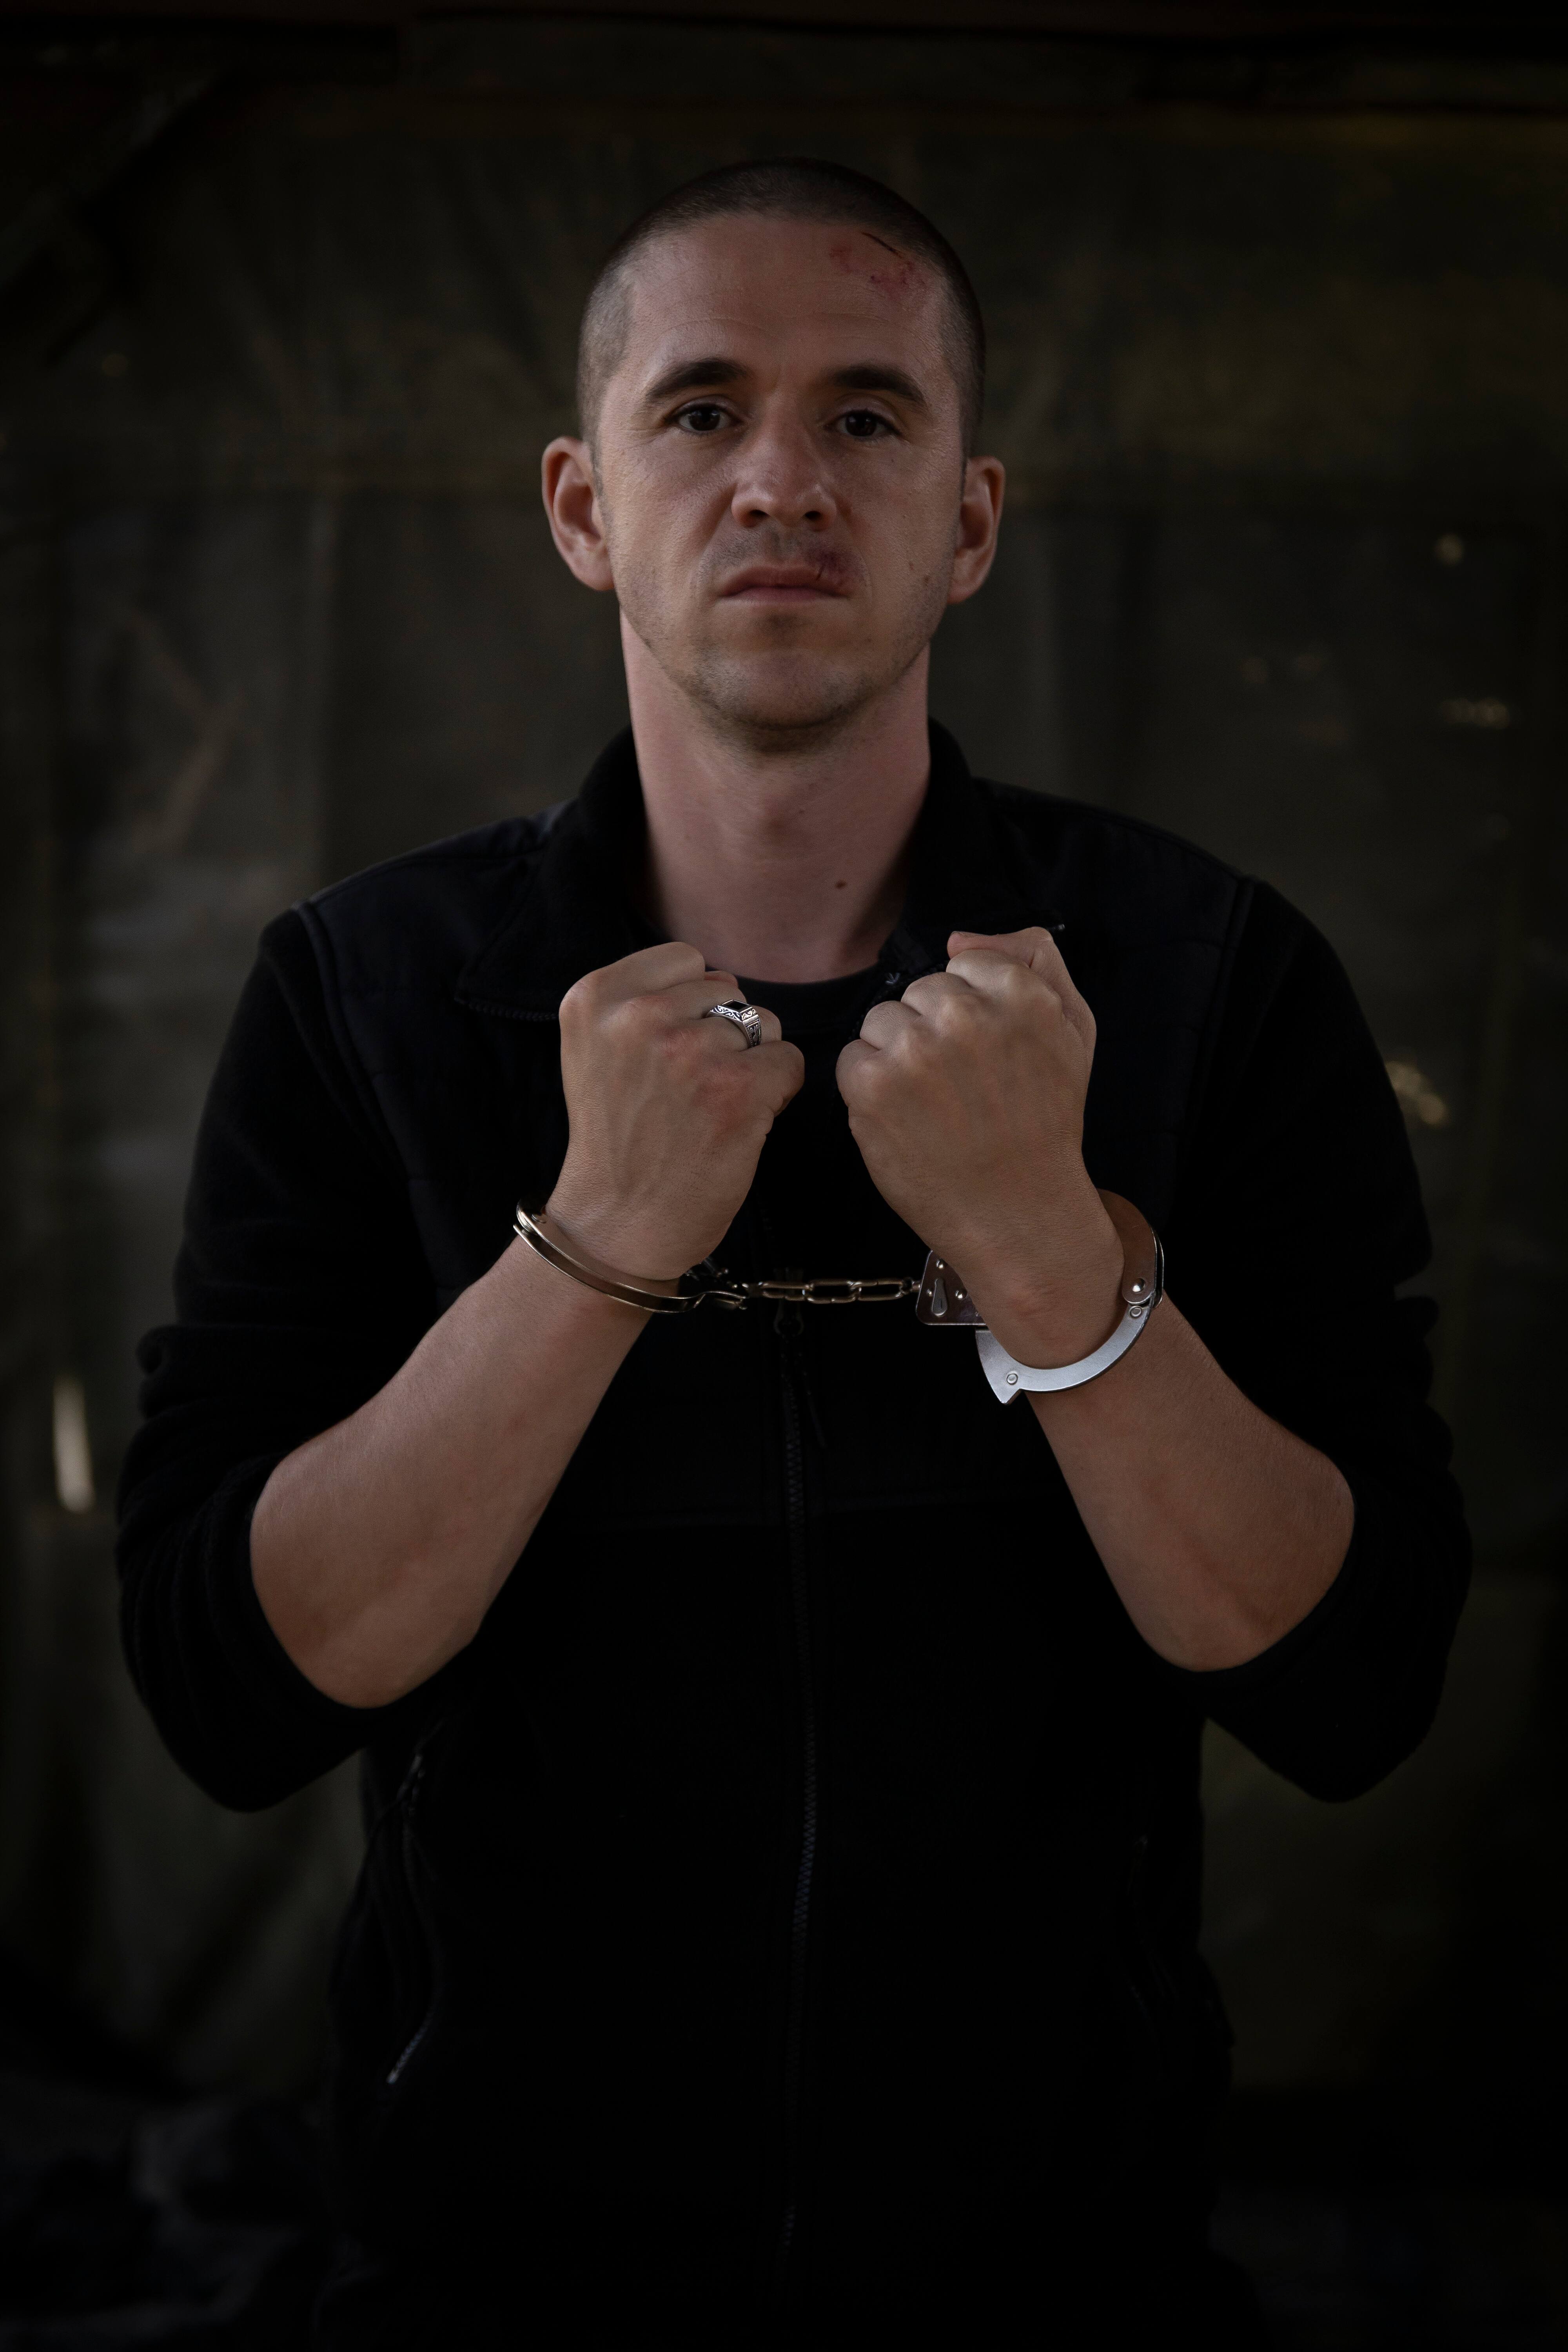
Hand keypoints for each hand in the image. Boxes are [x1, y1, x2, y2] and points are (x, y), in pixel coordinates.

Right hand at [547, 943, 803, 1278]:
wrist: (617, 1223)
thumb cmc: (617, 1142)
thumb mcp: (597, 1050)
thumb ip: (641, 1002)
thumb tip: (719, 983)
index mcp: (596, 996)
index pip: (685, 960)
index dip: (693, 1005)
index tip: (671, 1050)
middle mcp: (639, 1014)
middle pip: (727, 991)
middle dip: (723, 1033)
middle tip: (692, 1090)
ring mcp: (689, 1049)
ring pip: (762, 1024)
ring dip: (751, 1063)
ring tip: (712, 1109)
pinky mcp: (737, 1088)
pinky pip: (789, 1059)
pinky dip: (777, 1091)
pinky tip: (741, 1122)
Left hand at [836, 926, 1122, 1363]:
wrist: (1020, 1212)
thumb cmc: (1046, 1120)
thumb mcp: (1072, 1028)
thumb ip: (1033, 960)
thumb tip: (959, 937)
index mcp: (1018, 991)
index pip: (963, 964)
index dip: (971, 1010)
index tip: (988, 1053)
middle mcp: (965, 1014)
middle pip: (919, 992)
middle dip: (932, 1031)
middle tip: (962, 1086)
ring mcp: (914, 1050)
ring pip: (882, 1021)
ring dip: (897, 1057)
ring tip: (935, 1105)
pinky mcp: (872, 1088)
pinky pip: (853, 1059)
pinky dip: (870, 1089)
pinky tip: (907, 1121)